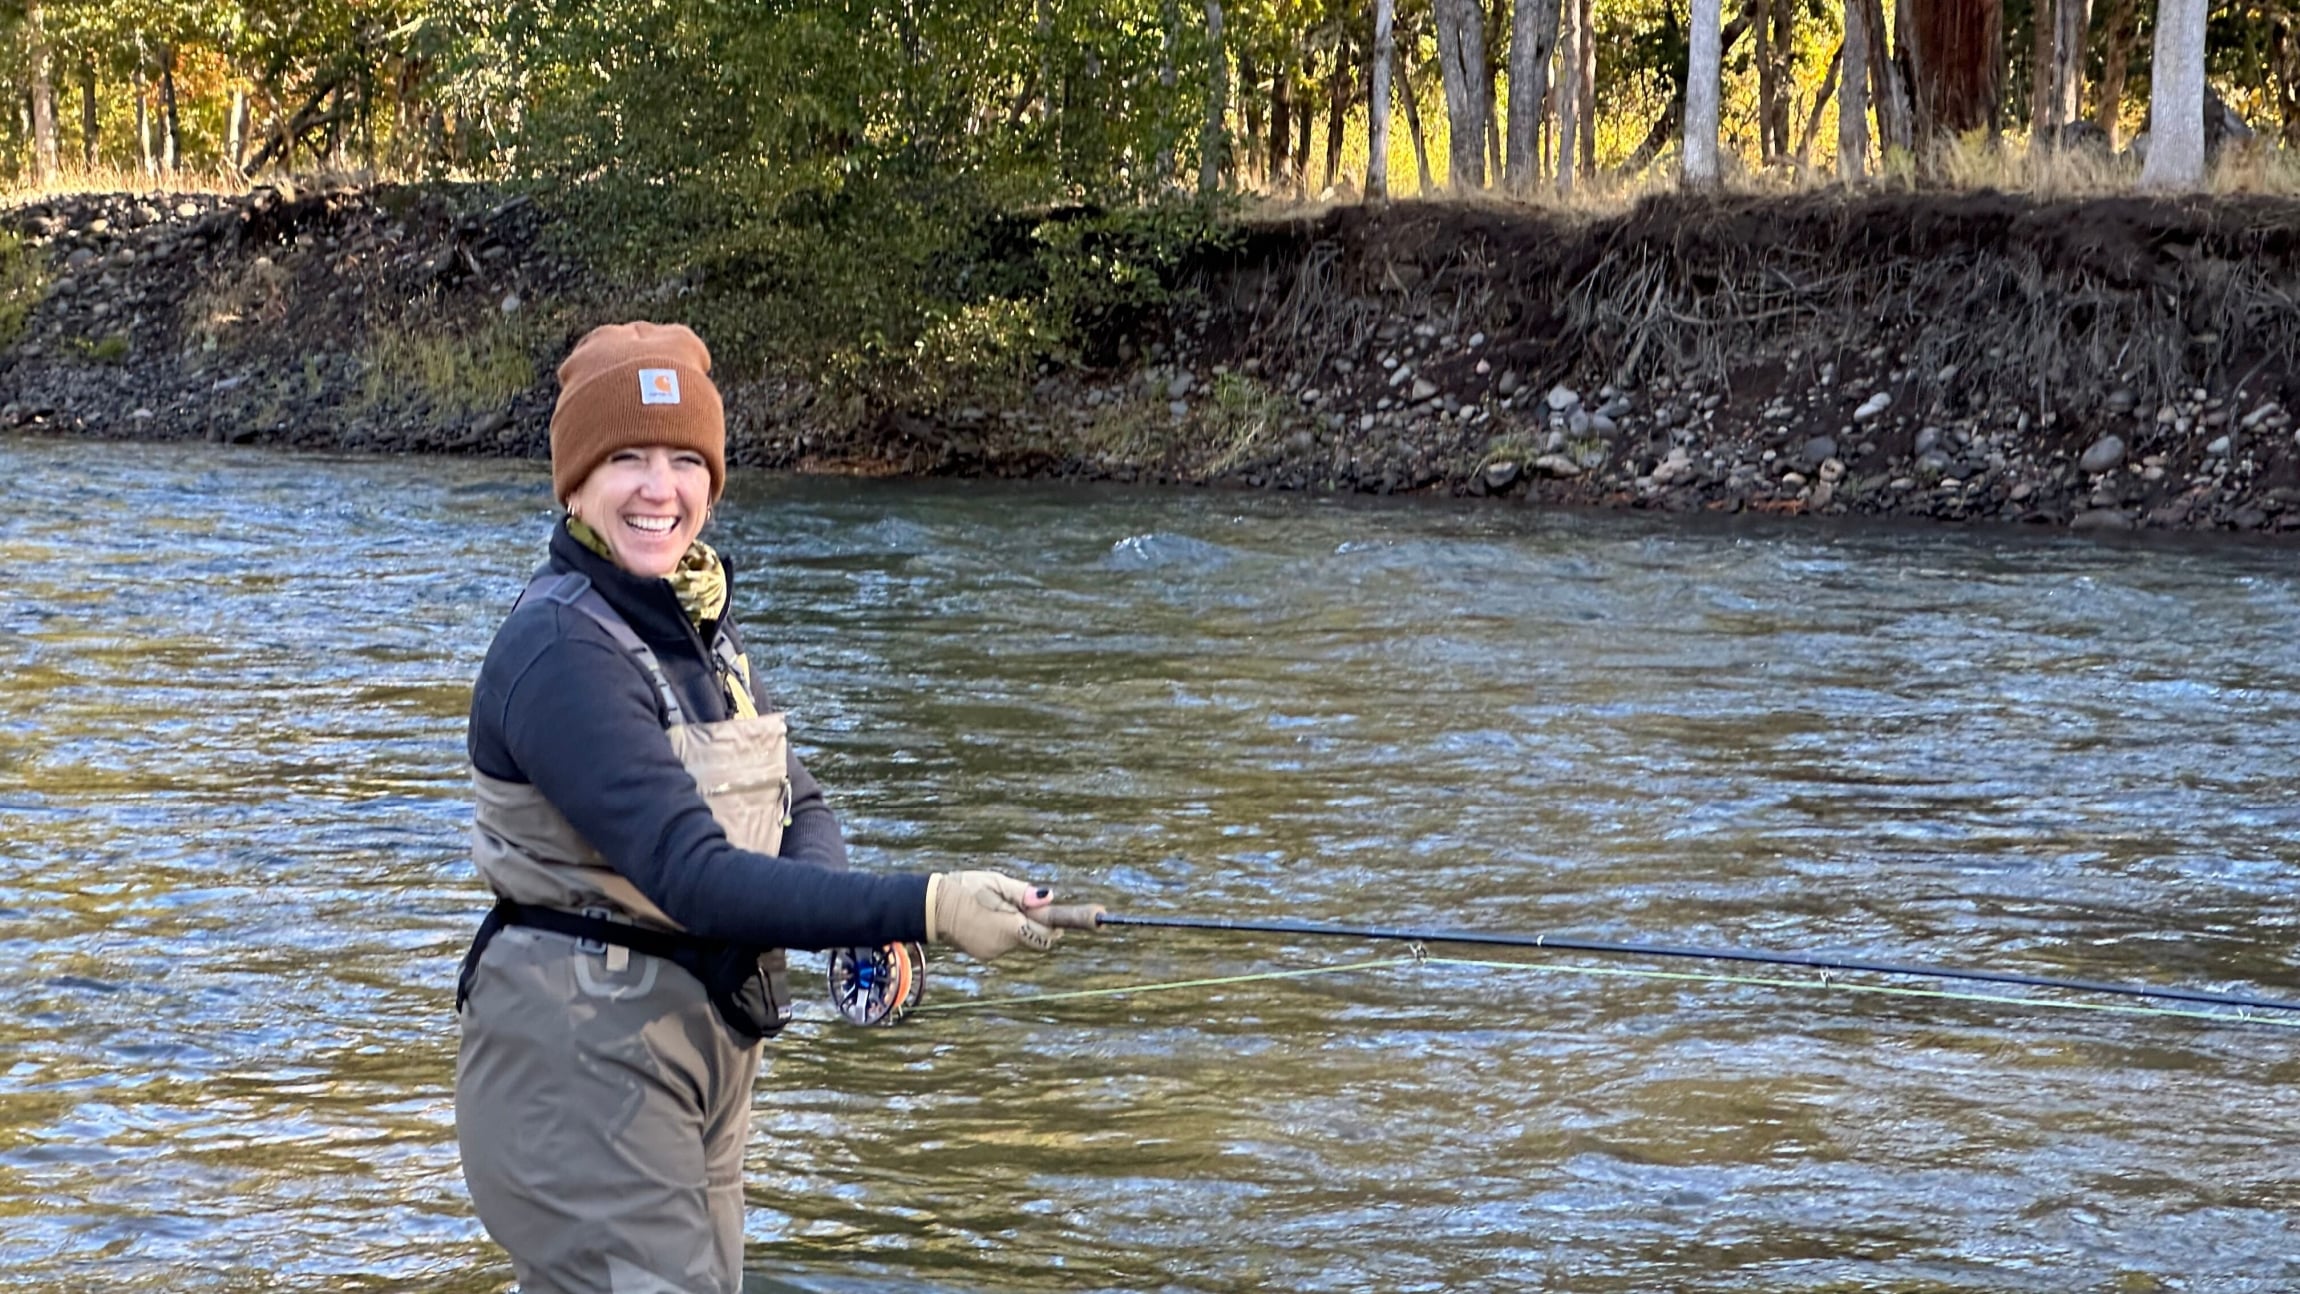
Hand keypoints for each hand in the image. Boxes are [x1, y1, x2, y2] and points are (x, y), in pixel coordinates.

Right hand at [926, 871, 1060, 960]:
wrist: (931, 906)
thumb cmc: (964, 889)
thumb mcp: (995, 883)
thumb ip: (1022, 894)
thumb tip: (1048, 898)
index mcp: (1009, 928)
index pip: (1044, 935)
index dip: (1050, 922)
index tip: (1044, 909)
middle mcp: (1002, 946)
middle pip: (1032, 938)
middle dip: (1032, 922)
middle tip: (1016, 902)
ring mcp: (992, 952)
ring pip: (1018, 940)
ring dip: (1016, 926)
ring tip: (996, 906)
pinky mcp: (983, 954)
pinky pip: (1003, 943)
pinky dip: (1003, 931)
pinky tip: (987, 917)